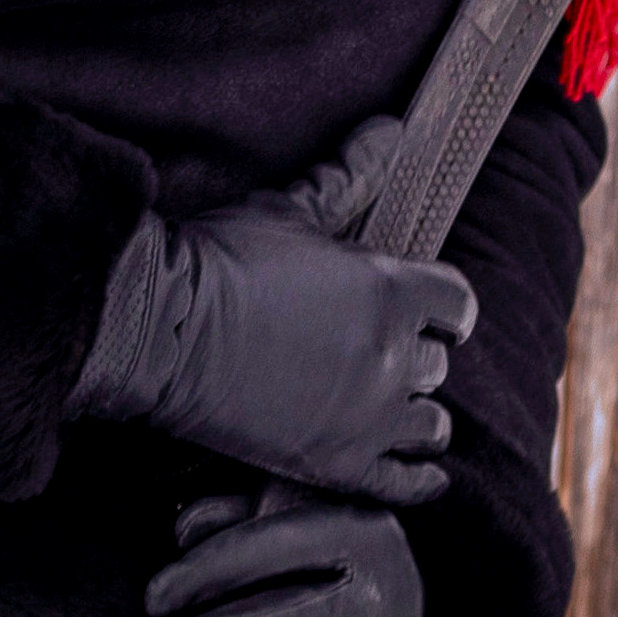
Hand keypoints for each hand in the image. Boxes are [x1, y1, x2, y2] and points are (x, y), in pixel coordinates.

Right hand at [72, 198, 475, 502]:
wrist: (160, 332)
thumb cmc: (223, 261)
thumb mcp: (292, 209)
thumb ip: (350, 175)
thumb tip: (393, 131)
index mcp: (390, 291)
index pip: (457, 303)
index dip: (446, 305)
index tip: (435, 309)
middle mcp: (389, 358)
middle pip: (436, 365)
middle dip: (415, 354)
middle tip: (385, 350)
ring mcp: (364, 418)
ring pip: (428, 424)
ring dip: (416, 411)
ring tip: (397, 406)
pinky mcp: (332, 466)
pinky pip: (401, 485)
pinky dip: (417, 481)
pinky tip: (425, 476)